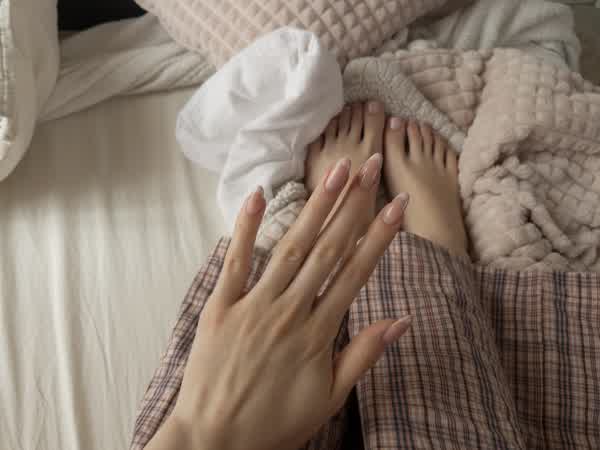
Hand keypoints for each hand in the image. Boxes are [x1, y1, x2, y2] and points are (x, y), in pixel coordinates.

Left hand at [146, 155, 410, 449]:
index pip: (356, 273)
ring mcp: (254, 305)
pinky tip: (258, 195)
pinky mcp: (221, 306)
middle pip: (327, 248)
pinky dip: (246, 228)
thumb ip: (362, 355)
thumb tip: (400, 321)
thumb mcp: (329, 398)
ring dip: (314, 207)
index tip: (396, 204)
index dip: (379, 236)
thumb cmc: (275, 423)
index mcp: (318, 333)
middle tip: (369, 166)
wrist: (214, 440)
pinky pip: (235, 261)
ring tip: (334, 172)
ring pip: (290, 247)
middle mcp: (289, 311)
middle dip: (352, 204)